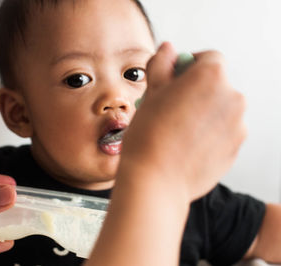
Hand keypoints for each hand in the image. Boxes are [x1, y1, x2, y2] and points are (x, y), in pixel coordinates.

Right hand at [121, 42, 245, 199]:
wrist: (155, 179)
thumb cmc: (149, 135)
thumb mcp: (151, 91)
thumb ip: (161, 63)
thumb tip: (168, 49)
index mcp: (211, 77)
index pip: (208, 57)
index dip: (189, 65)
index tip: (175, 78)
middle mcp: (232, 97)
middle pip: (215, 84)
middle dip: (195, 90)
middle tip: (170, 106)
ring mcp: (237, 125)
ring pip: (219, 109)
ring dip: (203, 112)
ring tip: (176, 129)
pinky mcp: (235, 148)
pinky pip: (223, 131)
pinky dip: (208, 133)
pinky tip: (185, 144)